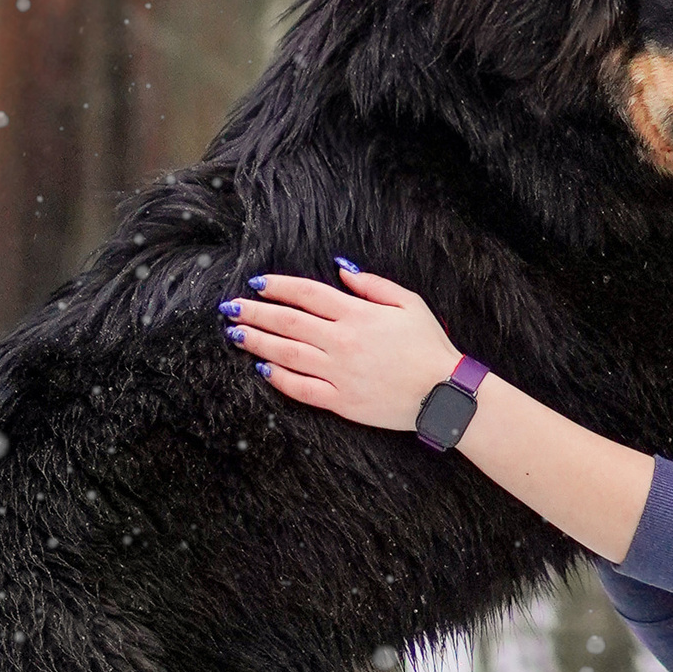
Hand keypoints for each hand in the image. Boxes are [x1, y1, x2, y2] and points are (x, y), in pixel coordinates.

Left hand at [221, 263, 459, 431]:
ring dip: (258, 342)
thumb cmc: (429, 344)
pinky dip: (280, 378)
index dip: (278, 286)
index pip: (307, 294)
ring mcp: (339, 373)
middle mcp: (342, 341)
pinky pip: (301, 388)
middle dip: (255, 313)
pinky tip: (263, 368)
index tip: (256, 283)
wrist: (443, 392)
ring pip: (287, 353)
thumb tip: (340, 270)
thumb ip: (372, 284)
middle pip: (288, 322)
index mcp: (358, 314)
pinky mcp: (341, 401)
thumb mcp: (408, 302)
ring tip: (235, 335)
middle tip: (229, 308)